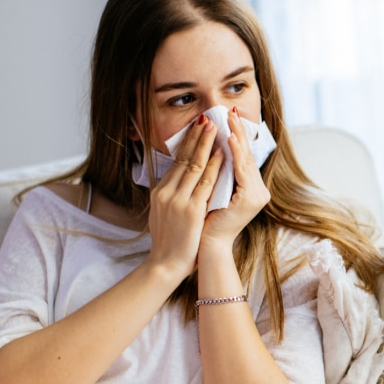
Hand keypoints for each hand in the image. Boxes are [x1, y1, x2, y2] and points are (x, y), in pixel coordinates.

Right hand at [146, 114, 222, 280]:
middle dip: (197, 136)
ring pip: (195, 165)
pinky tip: (222, 154)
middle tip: (206, 118)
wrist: (165, 264)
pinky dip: (215, 166)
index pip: (176, 161)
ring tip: (216, 127)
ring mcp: (178, 200)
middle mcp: (166, 192)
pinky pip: (205, 182)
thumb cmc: (168, 241)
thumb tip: (180, 179)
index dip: (188, 143)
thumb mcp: (163, 212)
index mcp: (160, 192)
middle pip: (184, 157)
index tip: (197, 127)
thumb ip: (172, 194)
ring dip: (206, 144)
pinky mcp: (190, 209)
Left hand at [200, 107, 270, 252]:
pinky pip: (242, 171)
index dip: (236, 136)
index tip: (228, 117)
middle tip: (230, 109)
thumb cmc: (205, 221)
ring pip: (245, 159)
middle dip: (237, 131)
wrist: (206, 246)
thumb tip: (212, 148)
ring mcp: (257, 195)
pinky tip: (230, 139)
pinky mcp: (250, 199)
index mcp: (251, 189)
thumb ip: (218, 173)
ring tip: (230, 118)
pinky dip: (236, 154)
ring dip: (237, 137)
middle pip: (247, 155)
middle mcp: (259, 191)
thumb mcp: (213, 191)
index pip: (242, 158)